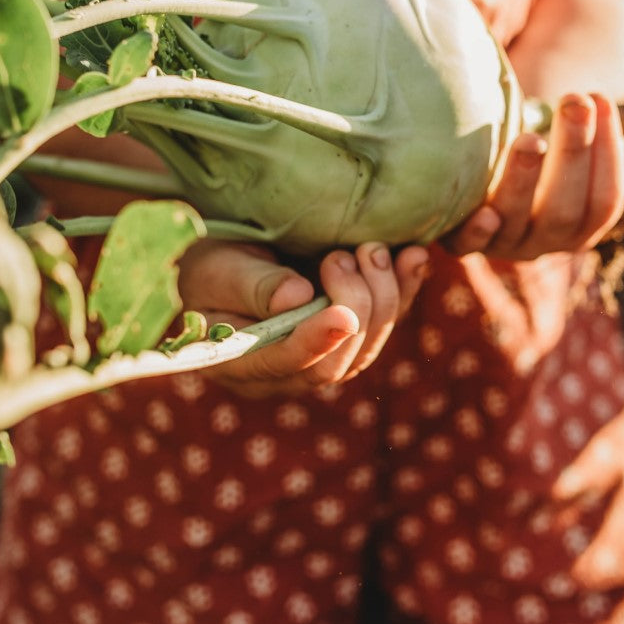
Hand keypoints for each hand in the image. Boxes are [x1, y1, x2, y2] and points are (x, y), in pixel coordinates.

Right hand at [177, 239, 429, 397]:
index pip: (286, 363)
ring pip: (368, 346)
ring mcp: (324, 358)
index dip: (316, 340)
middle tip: (344, 256)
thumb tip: (296, 299)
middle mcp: (289, 374)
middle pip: (337, 362)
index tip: (341, 313)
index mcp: (245, 364)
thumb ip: (252, 286)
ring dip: (384, 296)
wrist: (224, 263)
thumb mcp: (217, 270)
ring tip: (373, 250)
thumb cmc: (208, 267)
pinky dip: (405, 289)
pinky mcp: (350, 336)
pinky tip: (415, 257)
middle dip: (354, 306)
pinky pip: (386, 323)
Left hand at [444, 92, 623, 260]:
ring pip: (517, 220)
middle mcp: (546, 240)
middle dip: (572, 154)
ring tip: (529, 139)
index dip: (609, 152)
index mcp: (582, 224)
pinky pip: (468, 245)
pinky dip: (477, 231)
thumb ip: (606, 153)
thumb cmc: (539, 156)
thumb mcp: (573, 152)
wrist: (480, 172)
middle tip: (575, 103)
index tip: (600, 99)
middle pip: (565, 210)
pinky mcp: (462, 241)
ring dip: (523, 181)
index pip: (606, 199)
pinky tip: (484, 212)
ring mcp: (503, 243)